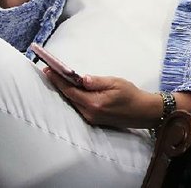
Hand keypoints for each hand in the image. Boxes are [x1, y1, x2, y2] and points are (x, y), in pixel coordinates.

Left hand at [44, 68, 161, 128]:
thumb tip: (82, 78)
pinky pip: (79, 106)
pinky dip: (73, 96)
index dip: (58, 80)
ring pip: (73, 102)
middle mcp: (89, 113)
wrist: (143, 112)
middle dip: (58, 84)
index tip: (48, 71)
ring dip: (65, 90)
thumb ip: (97, 81)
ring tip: (57, 78)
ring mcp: (91, 118)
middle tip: (49, 72)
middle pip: (69, 97)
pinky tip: (71, 89)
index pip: (71, 90)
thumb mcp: (116, 83)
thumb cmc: (132, 95)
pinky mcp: (93, 119)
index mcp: (94, 103)